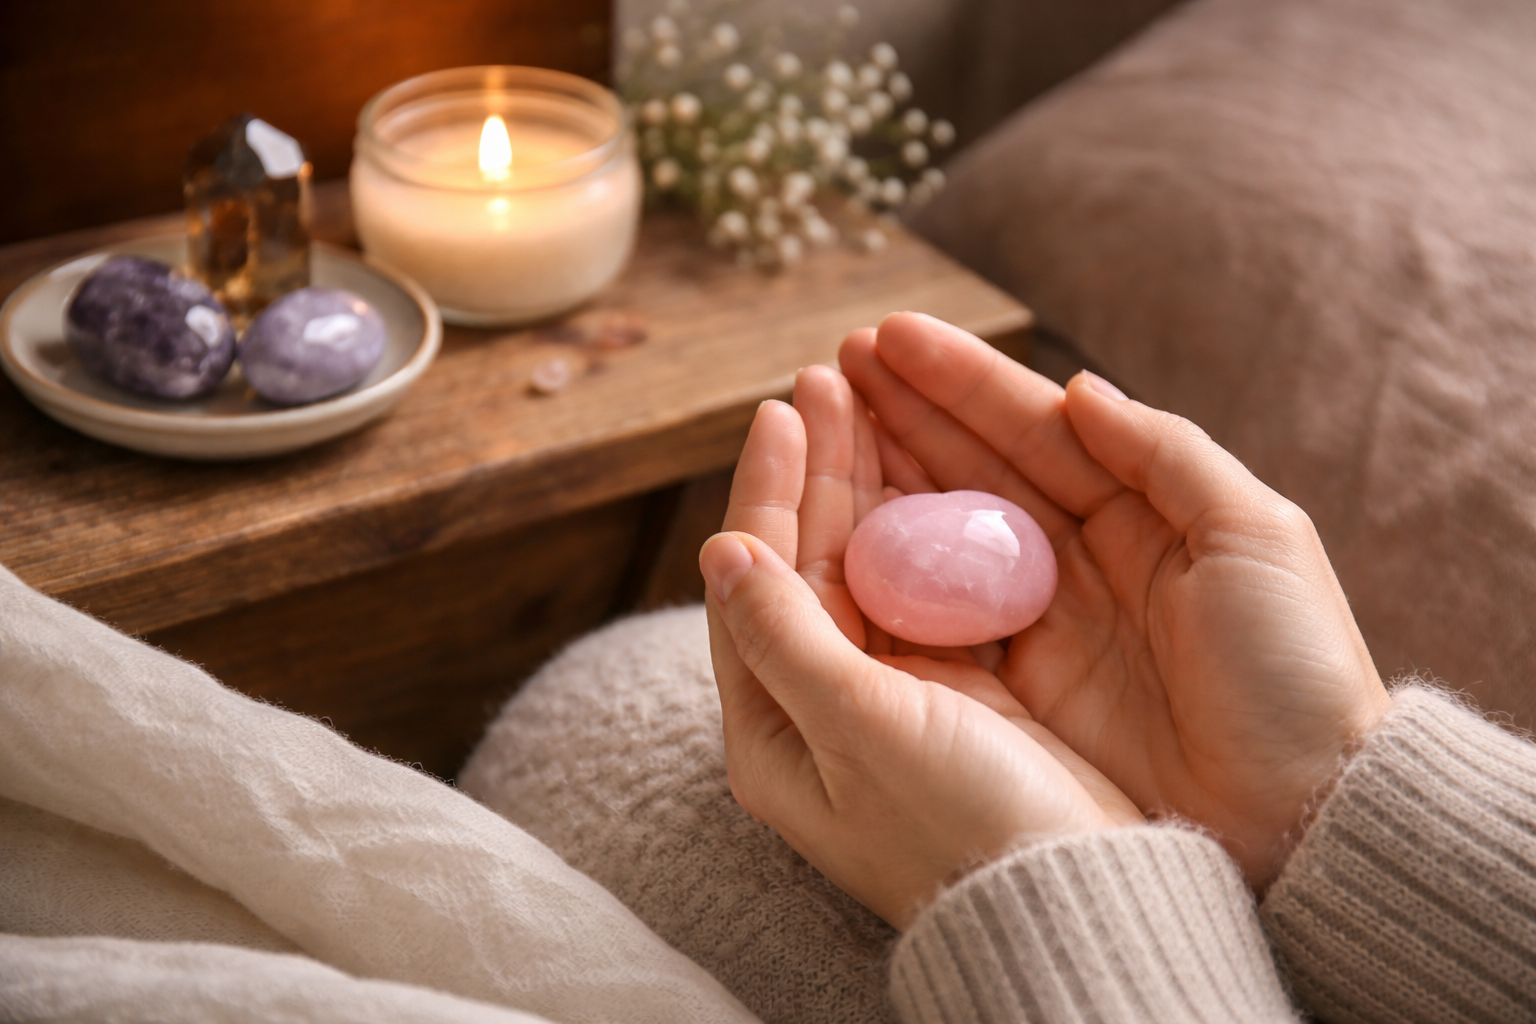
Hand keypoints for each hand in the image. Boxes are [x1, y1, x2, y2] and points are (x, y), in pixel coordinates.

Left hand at [701, 396, 1141, 928]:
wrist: (1067, 903)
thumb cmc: (957, 828)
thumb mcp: (856, 730)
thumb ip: (784, 639)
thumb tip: (719, 551)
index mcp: (773, 726)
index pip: (753, 580)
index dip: (765, 489)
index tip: (780, 409)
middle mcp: (819, 706)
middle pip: (806, 562)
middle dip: (816, 470)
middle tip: (830, 378)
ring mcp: (886, 697)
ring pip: (865, 566)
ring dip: (866, 487)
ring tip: (869, 404)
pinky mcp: (952, 693)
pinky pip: (923, 588)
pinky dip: (924, 528)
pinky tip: (933, 473)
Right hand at [842, 312, 1390, 889]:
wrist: (1301, 815)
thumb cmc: (1296, 671)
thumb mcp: (1257, 539)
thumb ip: (1167, 455)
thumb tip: (1078, 390)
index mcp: (1144, 510)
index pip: (1035, 428)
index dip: (962, 381)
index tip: (888, 338)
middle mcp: (1083, 557)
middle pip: (977, 468)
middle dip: (905, 413)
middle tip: (834, 365)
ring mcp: (1044, 623)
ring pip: (948, 532)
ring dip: (885, 475)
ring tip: (823, 420)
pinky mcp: (1019, 689)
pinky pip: (940, 616)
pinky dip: (892, 569)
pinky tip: (843, 526)